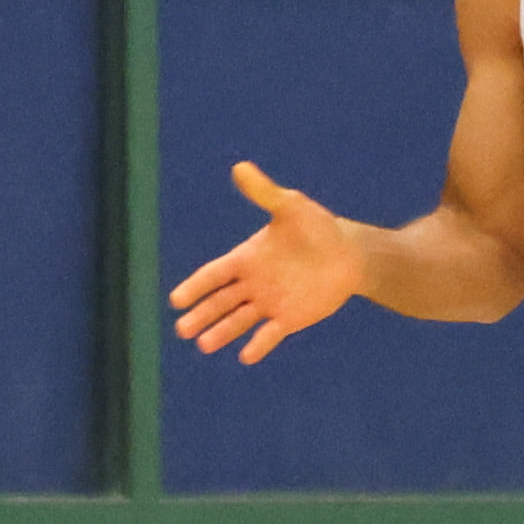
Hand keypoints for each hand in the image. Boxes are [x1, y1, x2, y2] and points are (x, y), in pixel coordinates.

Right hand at [167, 161, 359, 362]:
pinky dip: (258, 345)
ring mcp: (269, 303)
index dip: (195, 287)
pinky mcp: (289, 319)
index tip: (176, 301)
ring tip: (203, 345)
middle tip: (181, 329)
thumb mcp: (291, 206)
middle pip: (219, 302)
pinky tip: (245, 356)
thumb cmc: (316, 227)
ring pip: (238, 321)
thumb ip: (264, 193)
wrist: (347, 254)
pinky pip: (269, 334)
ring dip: (222, 333)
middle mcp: (252, 284)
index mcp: (246, 258)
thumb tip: (240, 167)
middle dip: (201, 315)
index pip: (213, 274)